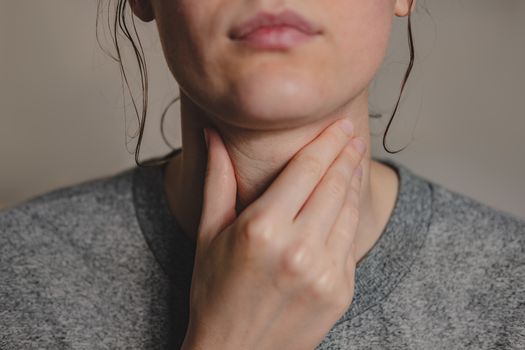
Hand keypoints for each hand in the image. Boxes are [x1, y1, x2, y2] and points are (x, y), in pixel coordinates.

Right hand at [182, 119, 365, 349]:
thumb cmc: (215, 293)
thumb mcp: (209, 234)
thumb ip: (217, 181)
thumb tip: (212, 136)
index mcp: (261, 229)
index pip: (306, 170)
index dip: (327, 142)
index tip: (339, 124)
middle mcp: (298, 248)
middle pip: (334, 184)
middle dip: (347, 153)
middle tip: (353, 134)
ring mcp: (325, 272)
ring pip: (348, 210)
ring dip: (354, 179)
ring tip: (356, 159)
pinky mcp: (341, 291)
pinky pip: (351, 241)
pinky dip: (352, 214)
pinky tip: (349, 199)